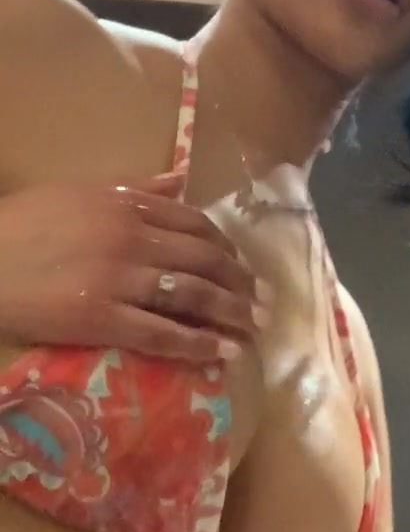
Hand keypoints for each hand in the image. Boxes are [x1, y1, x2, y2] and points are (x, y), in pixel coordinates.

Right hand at [0, 174, 262, 363]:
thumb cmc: (20, 225)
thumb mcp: (77, 193)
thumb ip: (133, 188)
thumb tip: (179, 177)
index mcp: (127, 205)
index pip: (196, 225)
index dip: (227, 248)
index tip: (243, 266)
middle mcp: (132, 238)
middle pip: (205, 260)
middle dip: (241, 283)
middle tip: (264, 302)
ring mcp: (119, 279)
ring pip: (193, 296)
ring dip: (231, 314)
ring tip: (255, 330)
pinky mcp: (102, 318)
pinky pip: (162, 333)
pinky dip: (198, 344)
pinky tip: (223, 354)